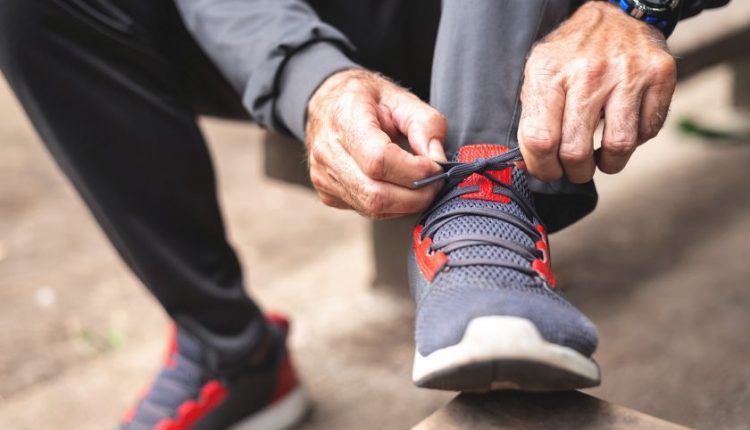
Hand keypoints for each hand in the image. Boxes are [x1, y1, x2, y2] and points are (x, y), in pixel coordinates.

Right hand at [306, 69, 446, 218]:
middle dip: (416, 196)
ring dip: (406, 204)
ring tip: (421, 185)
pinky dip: (391, 205)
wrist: (327, 104)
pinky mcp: (327, 193)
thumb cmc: (364, 98)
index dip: (414, 171)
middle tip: (435, 183)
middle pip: (376, 194)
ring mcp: (323, 177)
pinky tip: (398, 187)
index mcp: (344, 119)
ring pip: (372, 208)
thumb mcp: (400, 97)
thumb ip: (425, 123)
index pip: (379, 161)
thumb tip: (437, 160)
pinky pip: (366, 210)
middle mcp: (327, 152)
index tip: (436, 166)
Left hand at [518, 1, 676, 182]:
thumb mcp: (539, 73)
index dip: (542, 167)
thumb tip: (526, 165)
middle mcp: (588, 72)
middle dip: (575, 172)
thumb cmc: (571, 53)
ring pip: (618, 146)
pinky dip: (636, 140)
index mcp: (549, 73)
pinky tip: (623, 128)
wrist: (615, 13)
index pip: (540, 140)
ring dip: (608, 164)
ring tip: (601, 158)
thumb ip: (532, 118)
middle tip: (575, 170)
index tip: (548, 171)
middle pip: (576, 150)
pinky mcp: (659, 74)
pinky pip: (648, 130)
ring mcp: (627, 73)